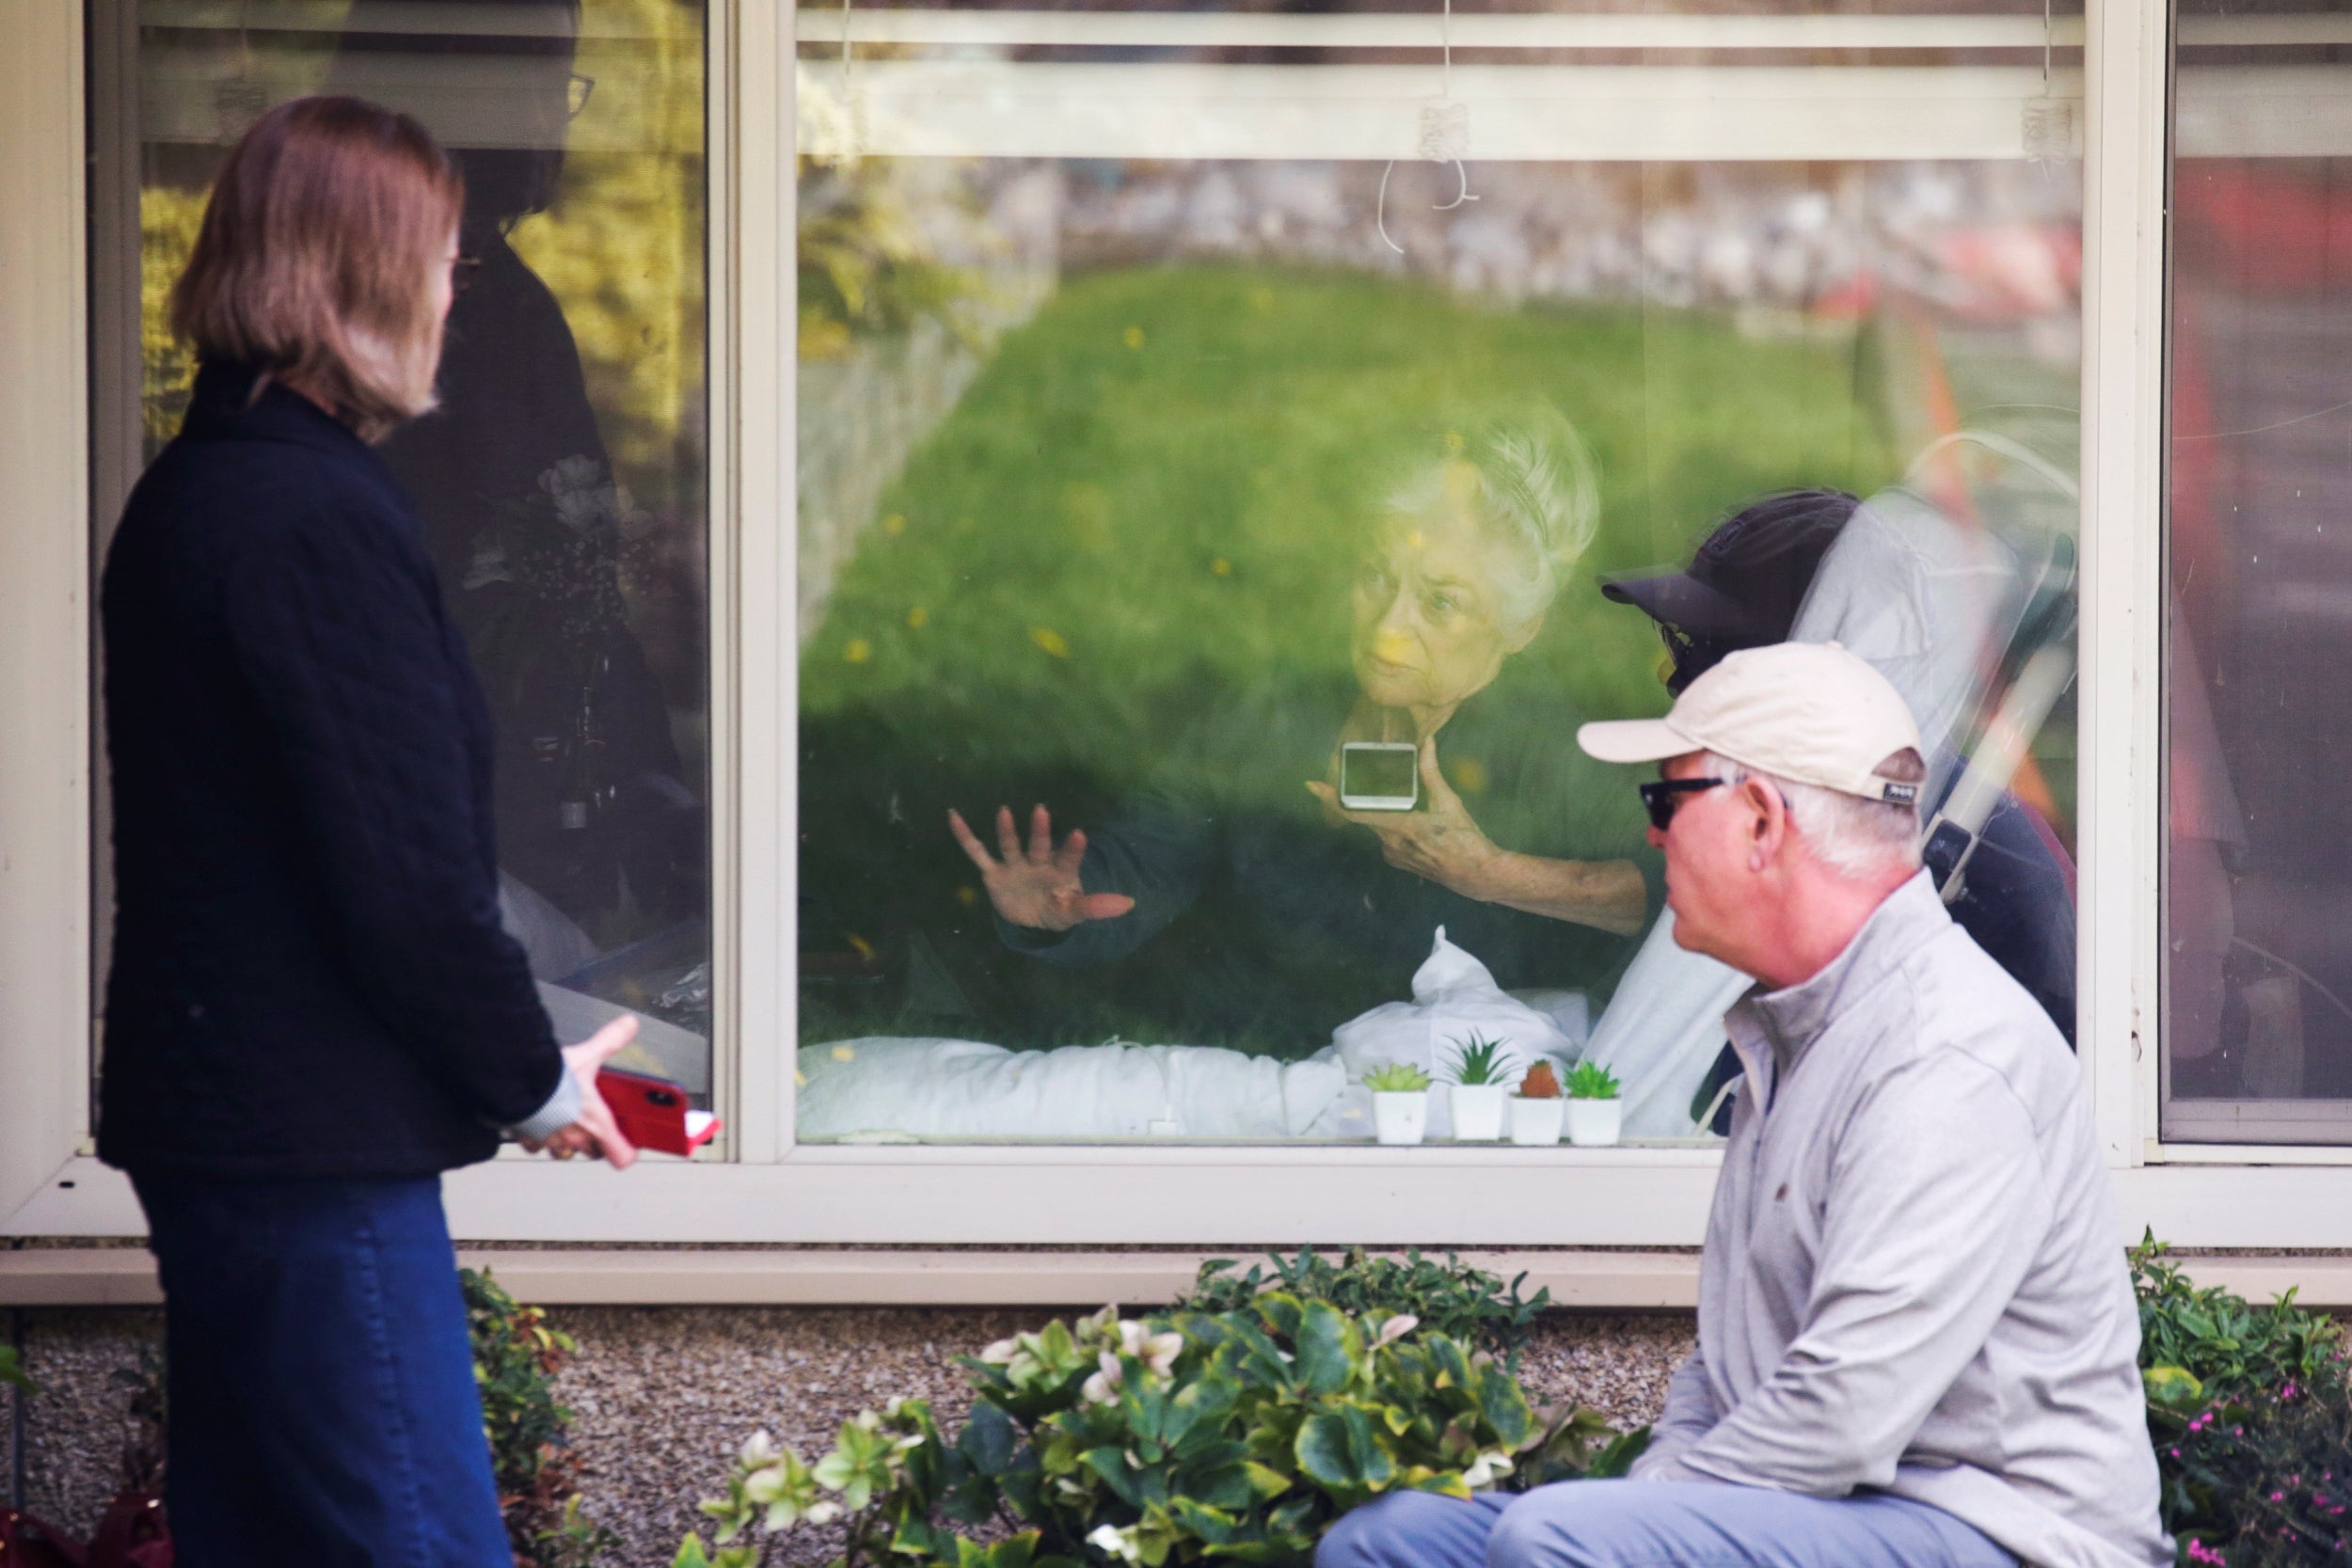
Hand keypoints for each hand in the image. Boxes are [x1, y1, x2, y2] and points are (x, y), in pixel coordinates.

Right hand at [530, 1015, 639, 1168]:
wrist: (511, 1083)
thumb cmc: (550, 1079)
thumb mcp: (587, 1056)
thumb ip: (610, 1041)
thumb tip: (628, 1025)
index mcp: (596, 1123)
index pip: (620, 1155)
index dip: (626, 1152)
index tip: (628, 1148)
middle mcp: (575, 1138)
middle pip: (593, 1152)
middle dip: (595, 1143)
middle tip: (596, 1127)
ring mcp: (550, 1141)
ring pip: (563, 1152)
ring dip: (566, 1142)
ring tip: (566, 1125)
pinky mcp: (527, 1138)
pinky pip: (534, 1146)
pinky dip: (536, 1138)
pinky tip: (537, 1123)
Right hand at [948, 804, 1136, 931]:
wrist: (1031, 919)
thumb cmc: (1057, 908)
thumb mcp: (1075, 911)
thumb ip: (1097, 907)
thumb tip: (1130, 903)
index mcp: (1060, 871)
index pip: (1068, 858)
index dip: (1073, 848)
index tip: (1080, 834)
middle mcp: (1037, 862)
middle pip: (1038, 846)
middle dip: (1040, 831)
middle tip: (1042, 811)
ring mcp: (1014, 865)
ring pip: (1010, 845)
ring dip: (1007, 830)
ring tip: (1003, 811)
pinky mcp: (993, 872)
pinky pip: (977, 852)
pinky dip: (965, 836)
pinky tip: (954, 816)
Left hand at [1308, 736, 1501, 900]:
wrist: (1477, 874)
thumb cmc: (1466, 839)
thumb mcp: (1449, 803)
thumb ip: (1431, 773)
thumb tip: (1426, 743)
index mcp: (1400, 827)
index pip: (1354, 811)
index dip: (1331, 798)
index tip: (1312, 785)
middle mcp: (1390, 844)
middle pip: (1366, 814)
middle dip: (1364, 797)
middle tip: (1366, 778)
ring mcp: (1394, 855)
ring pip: (1378, 824)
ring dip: (1384, 810)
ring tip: (1405, 801)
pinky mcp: (1399, 860)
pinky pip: (1388, 836)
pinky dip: (1393, 823)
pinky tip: (1412, 818)